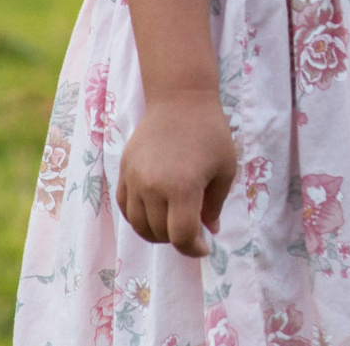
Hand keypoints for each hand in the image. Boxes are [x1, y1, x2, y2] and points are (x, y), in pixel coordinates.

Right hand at [116, 90, 236, 256]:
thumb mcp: (225, 168)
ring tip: (173, 224)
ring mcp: (134, 180)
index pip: (181, 235)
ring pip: (138, 225)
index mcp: (182, 187)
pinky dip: (138, 218)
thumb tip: (209, 231)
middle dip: (178, 239)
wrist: (179, 100)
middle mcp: (153, 187)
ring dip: (156, 232)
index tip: (204, 247)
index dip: (193, 249)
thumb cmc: (210, 132)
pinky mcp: (123, 172)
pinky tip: (155, 213)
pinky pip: (125, 208)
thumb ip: (215, 204)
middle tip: (193, 231)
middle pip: (159, 233)